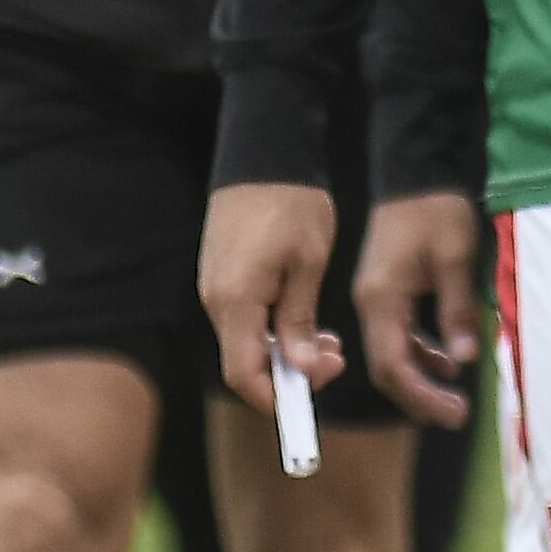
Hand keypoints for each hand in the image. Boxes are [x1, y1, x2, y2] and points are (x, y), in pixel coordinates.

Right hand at [201, 180, 344, 406]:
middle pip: (243, 362)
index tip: (313, 395)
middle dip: (288, 373)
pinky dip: (270, 329)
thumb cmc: (294, 204)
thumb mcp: (309, 263)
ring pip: (244, 341)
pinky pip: (242, 319)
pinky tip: (303, 319)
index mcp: (236, 301)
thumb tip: (300, 368)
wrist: (265, 155)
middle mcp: (216, 301)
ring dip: (282, 351)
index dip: (275, 396)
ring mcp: (214, 288)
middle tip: (335, 360)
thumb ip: (299, 320)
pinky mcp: (221, 277)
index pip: (244, 374)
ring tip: (329, 341)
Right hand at [352, 191, 484, 425]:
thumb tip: (464, 359)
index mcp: (380, 299)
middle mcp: (370, 304)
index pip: (392, 364)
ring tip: (454, 395)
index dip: (420, 395)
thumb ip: (456, 309)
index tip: (451, 412)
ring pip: (392, 351)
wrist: (416, 170)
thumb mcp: (455, 258)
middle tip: (455, 414)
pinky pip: (398, 332)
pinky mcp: (386, 288)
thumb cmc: (435, 209)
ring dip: (421, 375)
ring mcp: (376, 296)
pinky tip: (447, 359)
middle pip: (387, 366)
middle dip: (419, 395)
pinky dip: (420, 349)